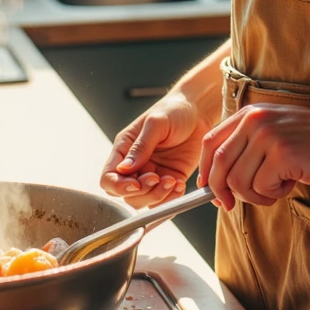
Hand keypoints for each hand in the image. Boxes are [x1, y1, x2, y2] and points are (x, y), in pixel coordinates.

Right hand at [100, 92, 212, 209]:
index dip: (118, 186)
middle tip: (158, 178)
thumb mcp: (156, 123)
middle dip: (142, 192)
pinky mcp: (170, 179)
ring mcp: (153, 173)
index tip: (135, 184)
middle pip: (126, 194)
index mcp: (124, 149)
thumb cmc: (174, 109)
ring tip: (173, 181)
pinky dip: (171, 198)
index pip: (109, 177)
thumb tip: (124, 169)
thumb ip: (141, 146)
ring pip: (145, 200)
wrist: (199, 111)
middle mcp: (136, 165)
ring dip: (158, 196)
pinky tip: (180, 184)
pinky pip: (165, 199)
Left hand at [198, 103, 309, 209]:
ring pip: (238, 182)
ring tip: (280, 185)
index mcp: (251, 113)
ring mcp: (269, 136)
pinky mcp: (284, 155)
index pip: (210, 143)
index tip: (209, 190)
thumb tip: (218, 183)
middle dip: (223, 192)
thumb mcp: (279, 132)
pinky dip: (274, 194)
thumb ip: (249, 148)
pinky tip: (293, 183)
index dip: (205, 171)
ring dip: (256, 194)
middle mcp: (255, 121)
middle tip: (237, 204)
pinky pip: (261, 188)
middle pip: (218, 166)